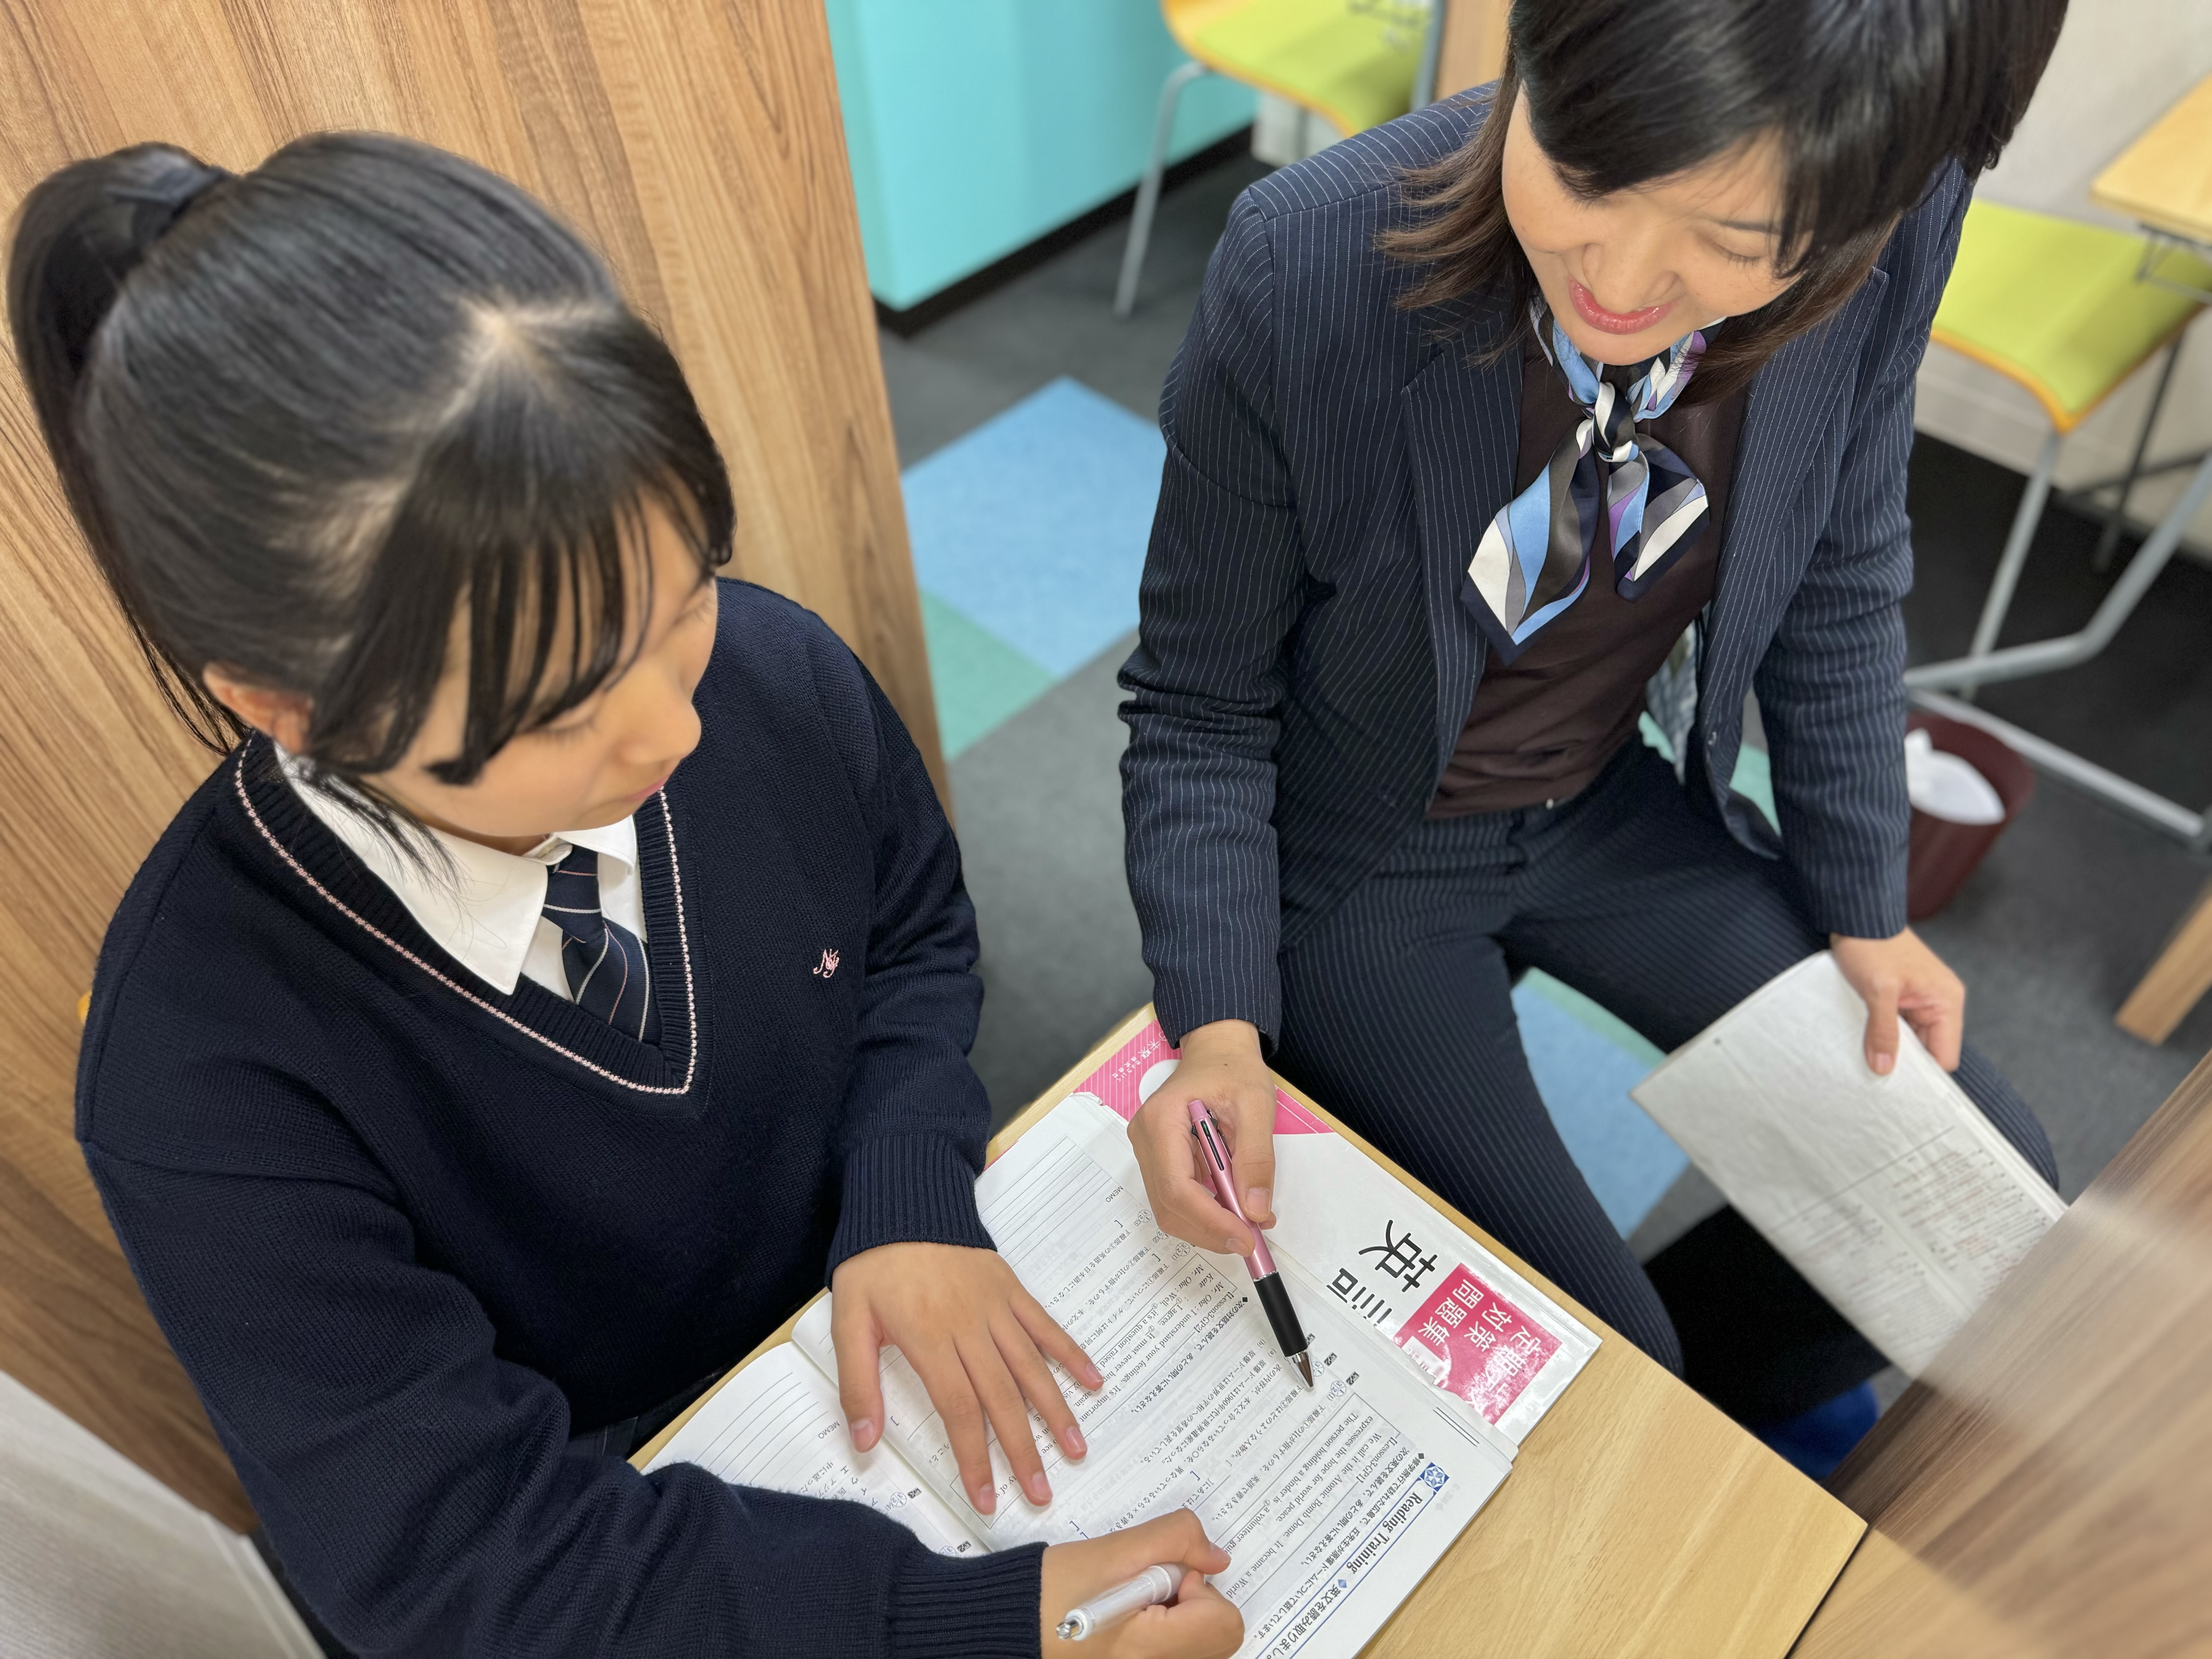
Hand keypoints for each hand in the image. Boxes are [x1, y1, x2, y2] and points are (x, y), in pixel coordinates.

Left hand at [830, 1242, 1100, 1515]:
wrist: (903, 1200)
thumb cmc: (873, 1264)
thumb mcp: (847, 1322)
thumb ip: (856, 1383)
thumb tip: (864, 1441)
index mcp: (929, 1339)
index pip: (960, 1410)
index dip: (975, 1458)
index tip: (987, 1498)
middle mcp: (969, 1326)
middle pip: (1002, 1397)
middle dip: (1023, 1451)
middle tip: (1042, 1494)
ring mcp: (995, 1307)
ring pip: (1031, 1366)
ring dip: (1056, 1411)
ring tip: (1075, 1450)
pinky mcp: (1010, 1288)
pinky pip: (1045, 1325)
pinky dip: (1070, 1353)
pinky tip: (1093, 1380)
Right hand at [1039, 1509, 1241, 1657]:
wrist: (1013, 1623)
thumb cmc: (1050, 1593)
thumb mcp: (1114, 1551)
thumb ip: (1174, 1540)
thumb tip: (1216, 1557)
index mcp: (1150, 1648)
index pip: (1223, 1621)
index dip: (1198, 1588)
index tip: (1162, 1577)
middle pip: (1221, 1636)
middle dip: (1193, 1601)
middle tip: (1148, 1589)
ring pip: (1203, 1643)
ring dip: (1182, 1615)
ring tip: (1137, 1604)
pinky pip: (1180, 1650)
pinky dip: (1169, 1630)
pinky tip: (1135, 1618)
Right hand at [1129, 1019, 1277, 1255]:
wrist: (1217, 1051)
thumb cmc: (1233, 1070)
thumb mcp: (1256, 1105)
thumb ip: (1256, 1157)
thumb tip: (1255, 1211)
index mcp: (1161, 1121)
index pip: (1177, 1187)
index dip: (1210, 1220)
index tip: (1246, 1237)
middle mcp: (1145, 1140)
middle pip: (1170, 1205)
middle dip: (1211, 1229)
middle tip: (1252, 1239)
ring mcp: (1149, 1153)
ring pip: (1172, 1209)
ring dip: (1210, 1225)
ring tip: (1249, 1224)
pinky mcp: (1160, 1161)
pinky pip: (1179, 1198)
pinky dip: (1207, 1212)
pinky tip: (1235, 1209)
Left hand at [1830, 929, 1964, 1074]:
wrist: (1857, 916)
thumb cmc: (1872, 946)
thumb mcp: (1877, 991)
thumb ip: (1883, 1031)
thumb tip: (1883, 1069)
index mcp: (1946, 1001)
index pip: (1944, 1055)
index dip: (1924, 1075)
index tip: (1897, 1089)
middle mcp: (1941, 1002)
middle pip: (1929, 1050)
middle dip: (1905, 1063)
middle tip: (1877, 1078)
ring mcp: (1922, 999)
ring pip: (1912, 1039)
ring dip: (1892, 1047)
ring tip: (1869, 1060)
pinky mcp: (1904, 996)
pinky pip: (1899, 1026)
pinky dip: (1885, 1034)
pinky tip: (1867, 1042)